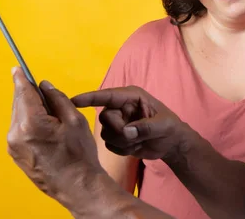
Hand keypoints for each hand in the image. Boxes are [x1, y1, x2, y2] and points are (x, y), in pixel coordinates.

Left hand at [7, 67, 115, 215]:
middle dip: (30, 94)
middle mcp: (17, 134)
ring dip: (31, 110)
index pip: (23, 93)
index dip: (21, 78)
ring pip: (19, 116)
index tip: (17, 68)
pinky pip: (20, 129)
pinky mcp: (15, 154)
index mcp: (32, 123)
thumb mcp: (74, 120)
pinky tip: (46, 128)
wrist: (76, 185)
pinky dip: (29, 123)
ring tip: (52, 118)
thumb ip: (57, 98)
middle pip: (19, 103)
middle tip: (45, 92)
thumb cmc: (79, 155)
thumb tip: (44, 86)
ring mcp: (14, 146)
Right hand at [72, 86, 187, 163]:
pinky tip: (135, 147)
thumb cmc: (169, 127)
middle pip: (104, 118)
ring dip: (122, 142)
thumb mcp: (162, 125)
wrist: (171, 144)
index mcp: (130, 97)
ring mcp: (117, 122)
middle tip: (135, 137)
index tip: (74, 101)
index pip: (107, 96)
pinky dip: (122, 150)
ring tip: (139, 141)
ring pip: (105, 134)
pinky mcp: (116, 137)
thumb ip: (145, 127)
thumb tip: (126, 132)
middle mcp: (120, 108)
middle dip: (118, 131)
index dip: (90, 98)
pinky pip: (109, 145)